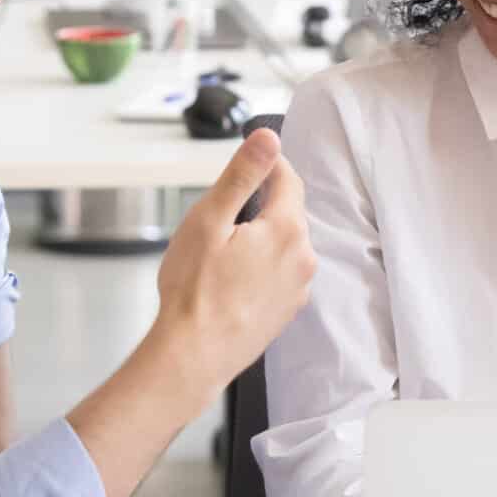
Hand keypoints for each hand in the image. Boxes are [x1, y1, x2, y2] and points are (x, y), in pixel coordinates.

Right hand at [144, 128, 316, 408]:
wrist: (193, 356)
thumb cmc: (193, 292)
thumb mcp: (209, 220)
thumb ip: (243, 175)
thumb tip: (268, 139)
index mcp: (287, 229)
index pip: (288, 179)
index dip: (266, 166)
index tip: (248, 164)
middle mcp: (303, 258)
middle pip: (287, 212)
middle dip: (258, 207)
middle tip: (220, 219)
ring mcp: (298, 288)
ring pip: (283, 244)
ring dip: (259, 239)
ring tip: (220, 255)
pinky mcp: (288, 310)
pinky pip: (280, 273)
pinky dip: (260, 268)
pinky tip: (230, 281)